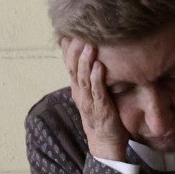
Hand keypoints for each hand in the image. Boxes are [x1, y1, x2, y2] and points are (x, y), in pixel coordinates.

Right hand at [63, 37, 128, 163]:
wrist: (105, 144)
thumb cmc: (102, 116)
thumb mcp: (93, 94)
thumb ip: (92, 77)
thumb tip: (96, 56)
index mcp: (77, 88)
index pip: (69, 63)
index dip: (69, 47)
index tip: (71, 30)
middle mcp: (79, 93)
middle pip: (73, 67)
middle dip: (76, 49)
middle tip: (80, 32)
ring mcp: (88, 101)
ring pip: (83, 78)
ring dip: (85, 61)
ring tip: (89, 45)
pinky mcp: (100, 109)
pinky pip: (97, 92)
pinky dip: (97, 78)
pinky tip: (99, 67)